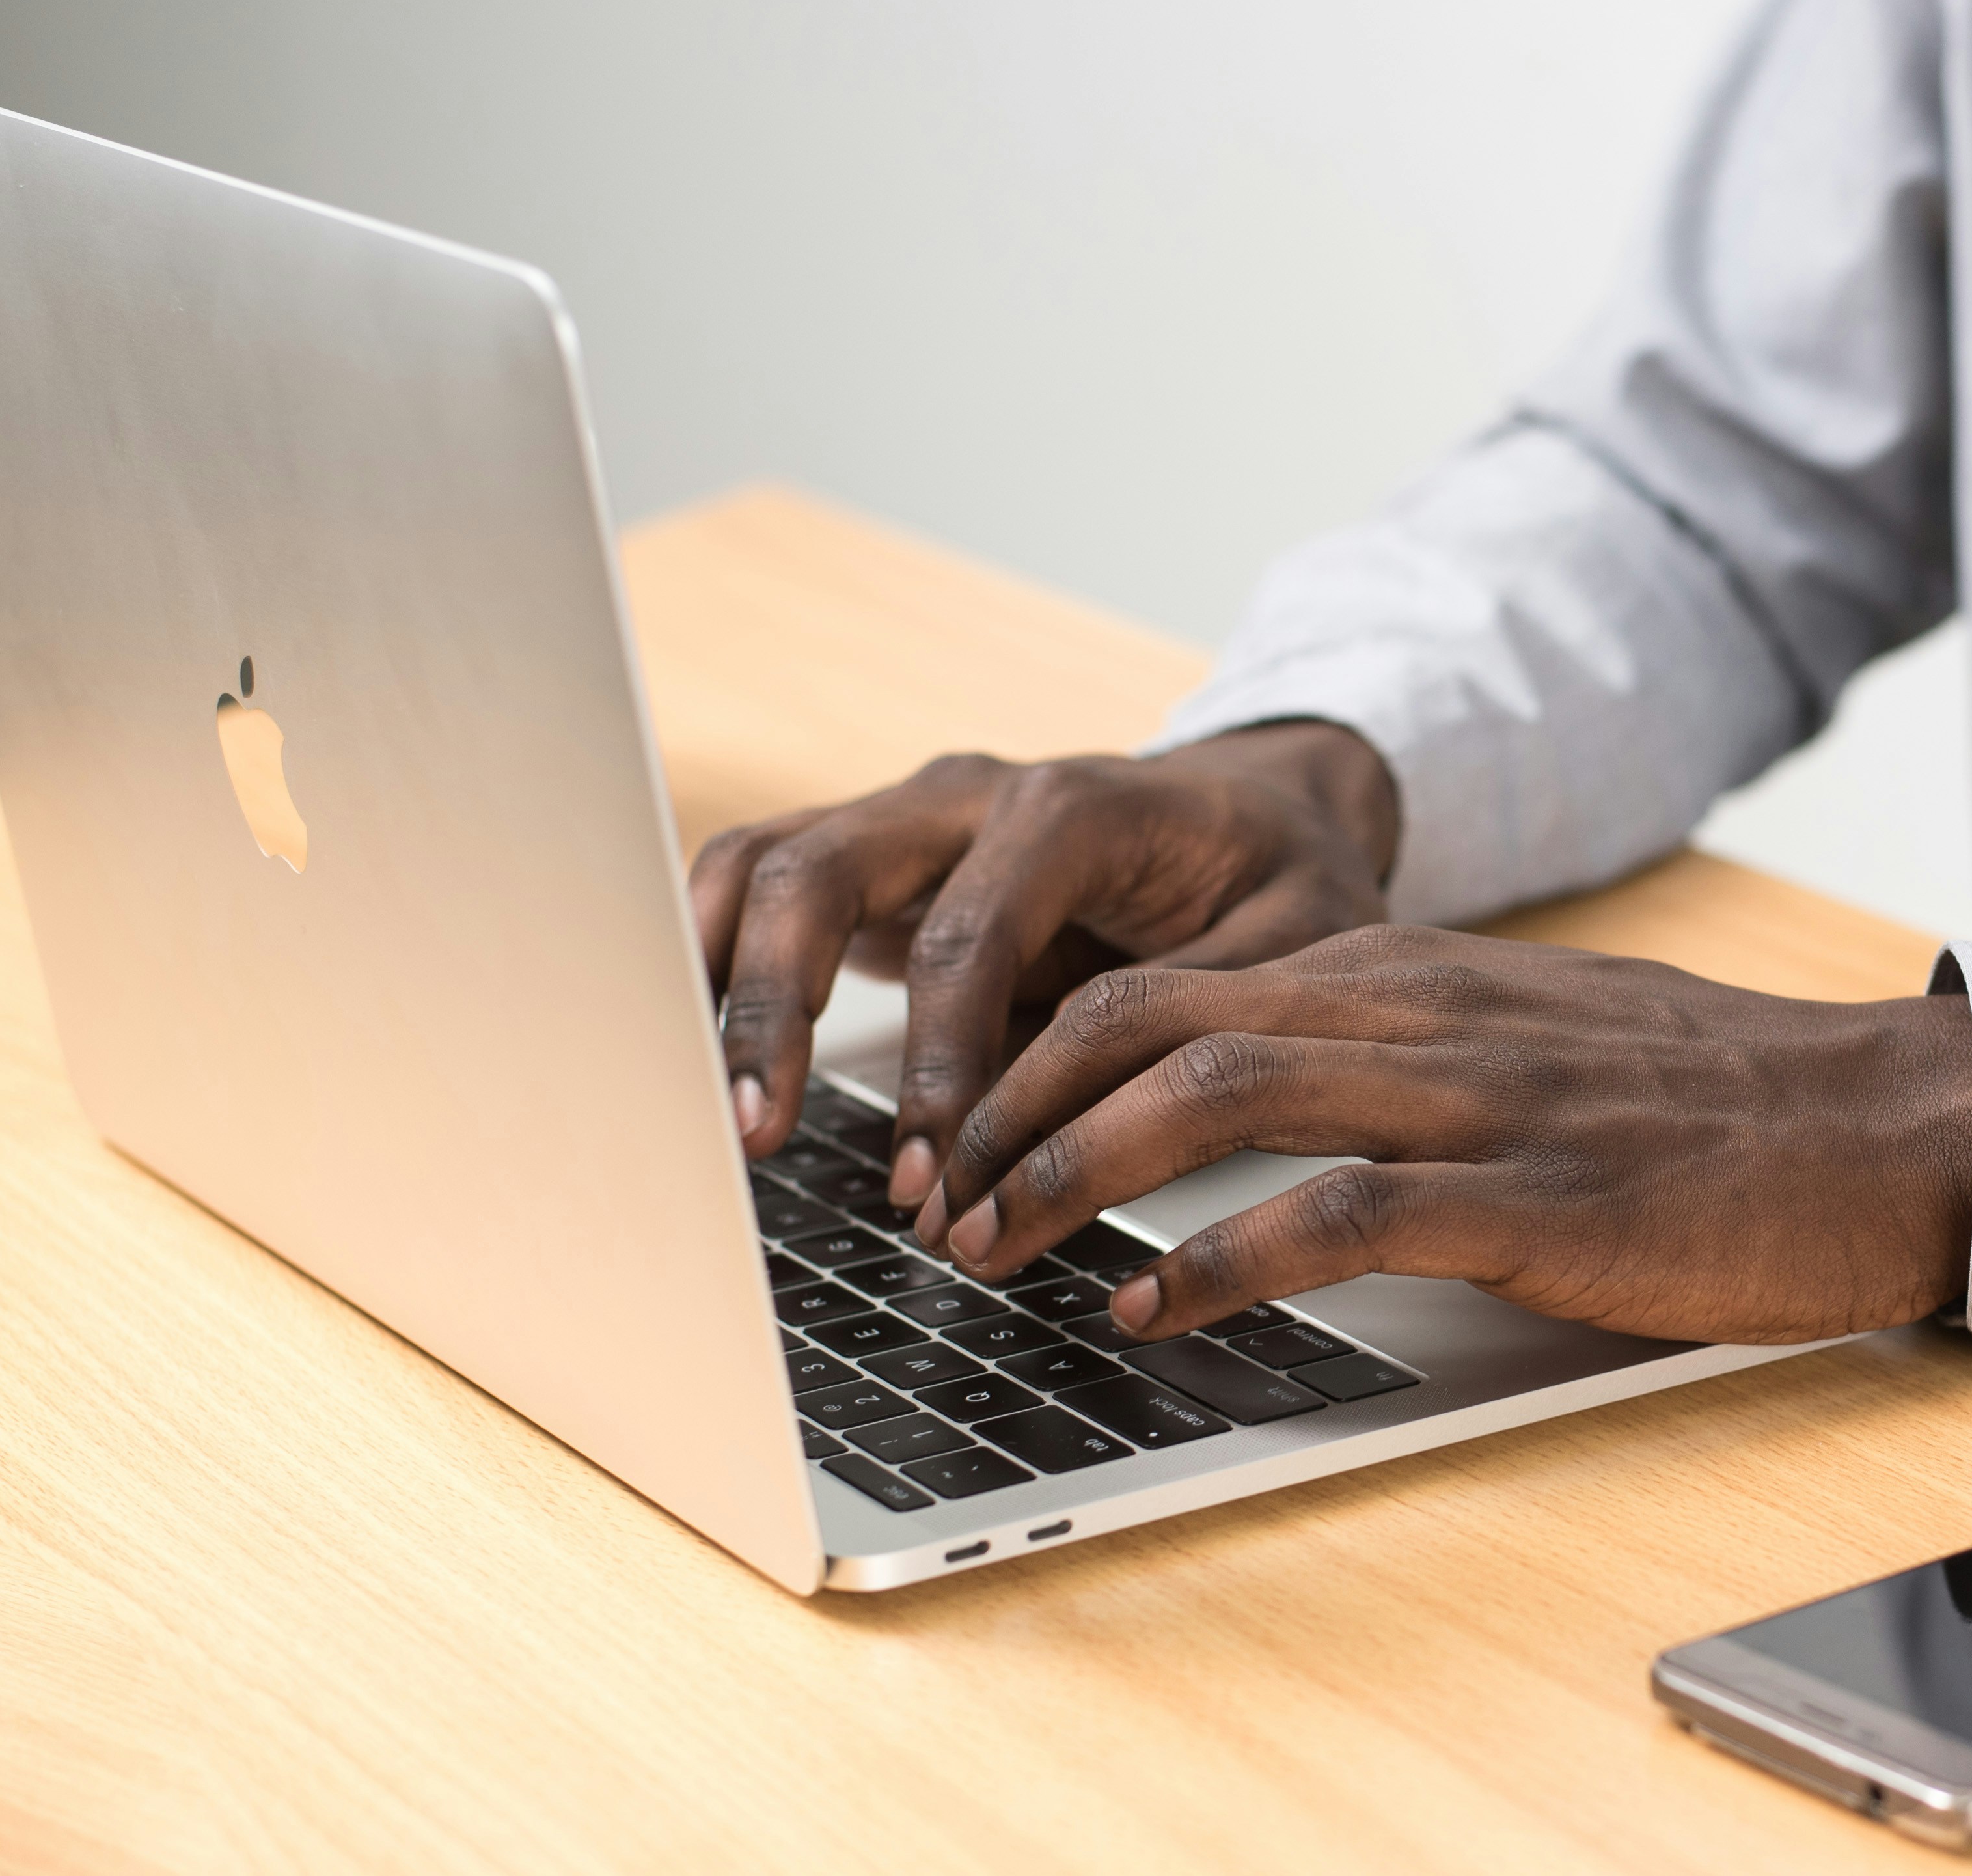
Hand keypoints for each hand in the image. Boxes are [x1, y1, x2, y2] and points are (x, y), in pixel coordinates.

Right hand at [689, 721, 1399, 1199]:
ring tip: (701, 1112)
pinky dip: (709, 963)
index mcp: (1073, 807)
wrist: (1263, 808)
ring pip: (761, 867)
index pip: (967, 936)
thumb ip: (1186, 1023)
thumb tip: (1083, 1135)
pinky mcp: (872, 862)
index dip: (937, 1064)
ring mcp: (905, 819)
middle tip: (757, 1136)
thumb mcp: (1286, 946)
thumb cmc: (1279, 878)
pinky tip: (685, 1058)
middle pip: (820, 871)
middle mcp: (967, 795)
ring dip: (718, 984)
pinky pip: (757, 891)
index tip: (926, 1175)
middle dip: (777, 1008)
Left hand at [920, 924, 1971, 1345]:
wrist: (1881, 1124)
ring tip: (994, 1248)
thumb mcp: (1529, 1038)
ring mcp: (1477, 1100)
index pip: (1169, 980)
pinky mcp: (1534, 1200)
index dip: (1034, 1053)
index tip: (959, 1134)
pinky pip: (1337, 1210)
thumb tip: (1260, 1093)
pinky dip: (1217, 1257)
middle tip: (936, 1200)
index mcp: (1413, 975)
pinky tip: (1148, 1307)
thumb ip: (1400, 1048)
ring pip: (1216, 1089)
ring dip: (1072, 1170)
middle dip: (1010, 1105)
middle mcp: (1422, 1013)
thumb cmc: (1710, 1104)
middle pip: (1152, 1017)